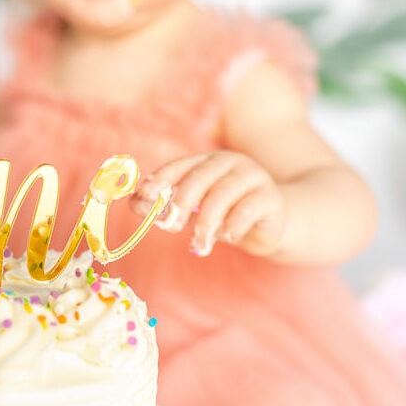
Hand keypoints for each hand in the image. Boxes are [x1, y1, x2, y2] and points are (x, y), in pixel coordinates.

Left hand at [131, 151, 286, 256]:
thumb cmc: (225, 214)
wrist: (271, 224)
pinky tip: (227, 236)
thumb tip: (133, 202)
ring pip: (223, 193)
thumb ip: (166, 204)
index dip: (160, 180)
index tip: (144, 197)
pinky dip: (233, 224)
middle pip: (200, 177)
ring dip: (206, 221)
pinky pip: (248, 208)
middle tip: (170, 225)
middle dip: (181, 201)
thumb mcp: (195, 209)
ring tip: (199, 243)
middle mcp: (229, 163)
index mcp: (206, 162)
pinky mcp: (270, 198)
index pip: (179, 166)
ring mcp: (253, 177)